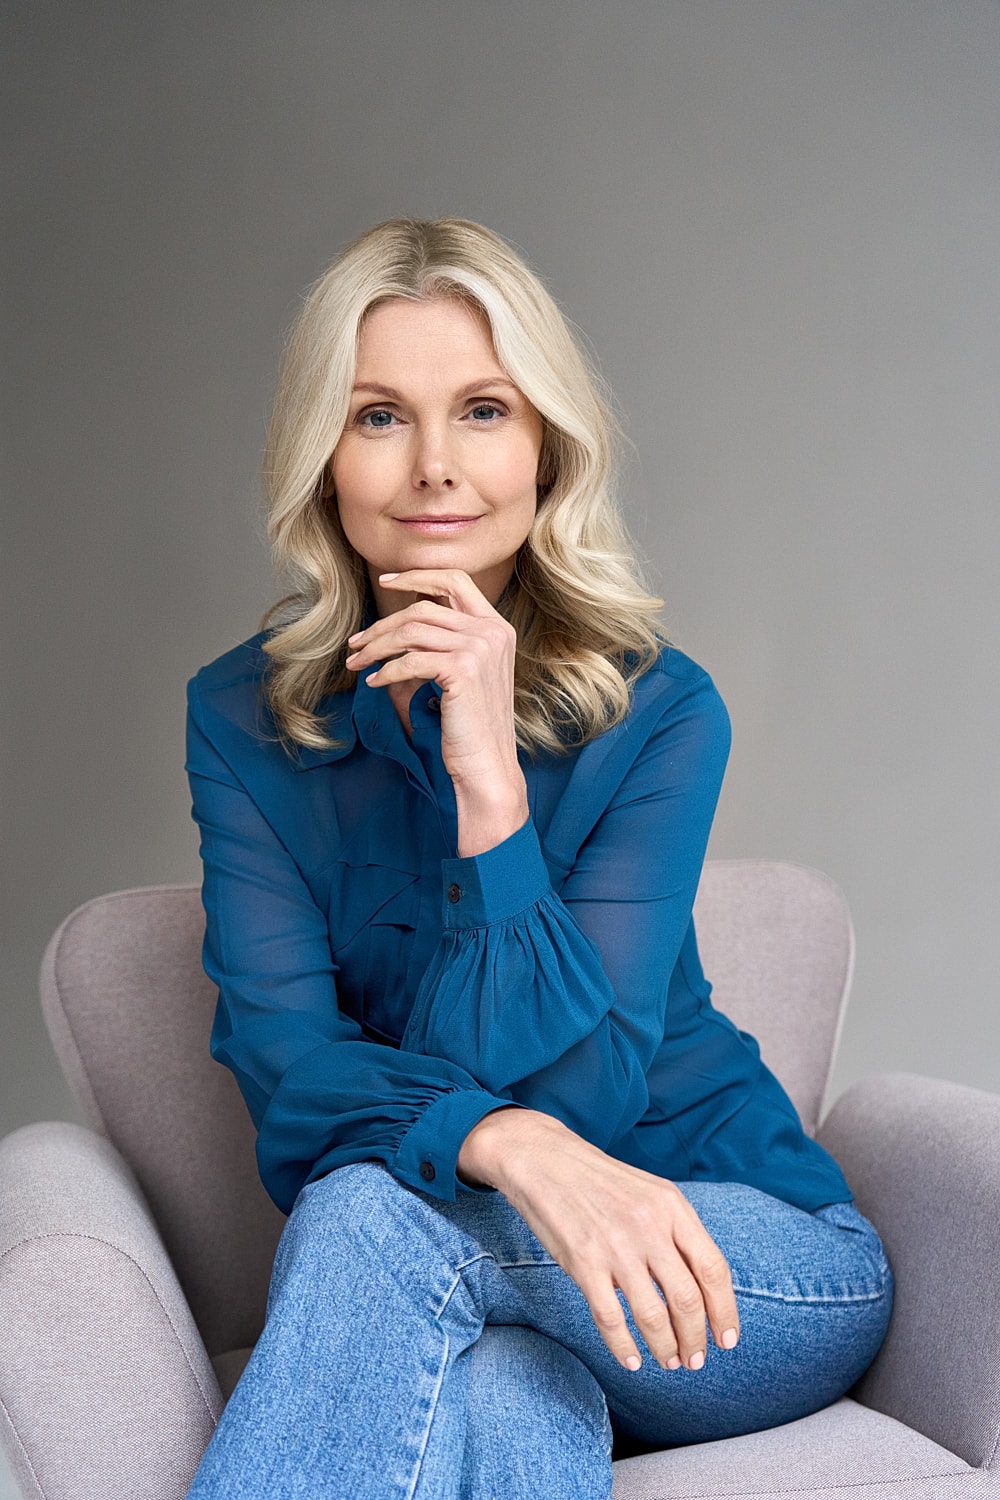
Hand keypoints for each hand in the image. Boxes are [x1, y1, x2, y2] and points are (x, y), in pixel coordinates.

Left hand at [344, 569, 527, 853]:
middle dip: (382, 625)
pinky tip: (375, 684)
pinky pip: (409, 660)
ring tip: (357, 664)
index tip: (385, 581)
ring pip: (411, 631)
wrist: (487, 765)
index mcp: (497, 627)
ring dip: (376, 647)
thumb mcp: (461, 675)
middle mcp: (492, 631)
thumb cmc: (469, 727)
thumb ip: (440, 644)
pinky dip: (386, 671)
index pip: (455, 581)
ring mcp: (480, 648)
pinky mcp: (463, 669)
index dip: (417, 576)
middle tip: (356, 645)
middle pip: (423, 607)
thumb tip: (395, 627)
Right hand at [458, 1109, 739, 1372]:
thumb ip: (676, 1232)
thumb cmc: (600, 1180)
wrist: (543, 1159)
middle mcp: (649, 1226)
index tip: (727, 1340)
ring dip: (666, 1348)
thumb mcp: (650, 1192)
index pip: (713, 1269)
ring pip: (653, 1316)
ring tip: (670, 1362)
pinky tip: (632, 1360)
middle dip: (696, 1339)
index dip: (725, 1311)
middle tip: (696, 1360)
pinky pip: (611, 1320)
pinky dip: (624, 1348)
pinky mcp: (583, 1263)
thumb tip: (702, 1288)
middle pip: (688, 1299)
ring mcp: (615, 1246)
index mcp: (672, 1206)